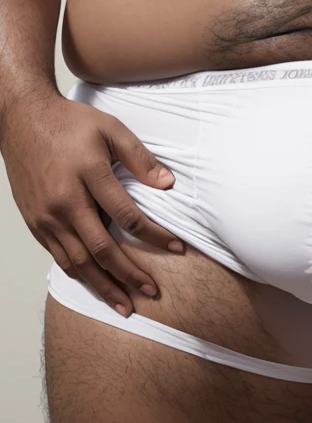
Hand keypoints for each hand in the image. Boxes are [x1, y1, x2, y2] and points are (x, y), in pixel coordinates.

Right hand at [1, 92, 184, 316]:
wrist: (22, 119)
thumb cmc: (69, 122)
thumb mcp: (110, 128)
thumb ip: (139, 157)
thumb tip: (167, 184)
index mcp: (87, 176)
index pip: (128, 216)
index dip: (155, 236)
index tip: (178, 248)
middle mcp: (64, 202)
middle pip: (101, 249)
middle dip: (129, 275)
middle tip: (152, 292)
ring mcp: (47, 216)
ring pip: (77, 261)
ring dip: (103, 286)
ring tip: (125, 304)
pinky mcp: (35, 222)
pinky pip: (59, 256)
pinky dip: (79, 274)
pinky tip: (95, 284)